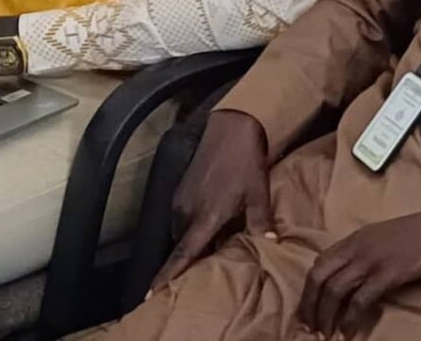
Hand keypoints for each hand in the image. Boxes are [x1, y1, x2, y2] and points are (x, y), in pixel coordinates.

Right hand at [153, 111, 272, 288]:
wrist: (231, 127)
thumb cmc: (246, 162)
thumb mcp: (258, 193)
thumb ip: (260, 222)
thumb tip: (269, 244)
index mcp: (205, 216)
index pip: (183, 254)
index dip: (167, 275)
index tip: (151, 293)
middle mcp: (187, 210)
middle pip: (183, 246)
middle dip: (188, 261)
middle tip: (200, 275)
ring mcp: (182, 197)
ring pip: (183, 231)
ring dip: (193, 241)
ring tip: (210, 248)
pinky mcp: (181, 188)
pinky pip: (183, 217)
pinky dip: (193, 226)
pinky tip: (210, 223)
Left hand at [298, 195, 420, 338]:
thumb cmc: (415, 232)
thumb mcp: (379, 237)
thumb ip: (362, 251)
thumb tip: (349, 272)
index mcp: (353, 239)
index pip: (320, 262)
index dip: (309, 287)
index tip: (306, 307)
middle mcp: (356, 248)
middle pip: (320, 276)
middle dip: (309, 303)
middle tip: (307, 325)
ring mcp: (371, 260)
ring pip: (335, 289)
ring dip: (326, 315)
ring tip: (324, 333)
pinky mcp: (388, 274)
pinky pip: (361, 299)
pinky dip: (351, 319)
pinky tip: (348, 331)